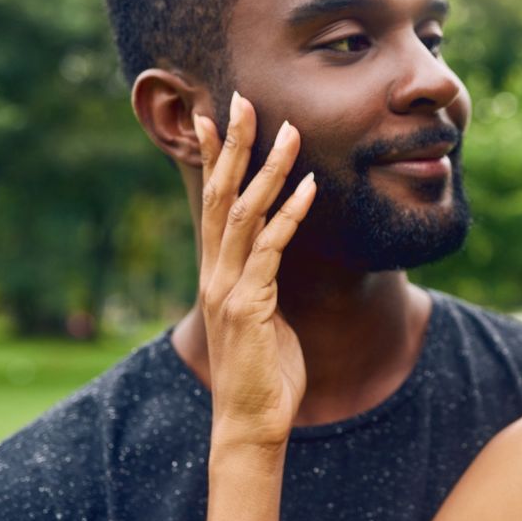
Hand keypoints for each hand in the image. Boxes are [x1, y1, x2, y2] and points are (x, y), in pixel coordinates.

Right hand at [194, 91, 315, 450]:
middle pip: (219, 194)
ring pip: (244, 213)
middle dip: (233, 145)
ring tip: (289, 130)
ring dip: (268, 168)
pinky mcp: (250, 306)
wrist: (250, 420)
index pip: (211, 200)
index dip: (213, 157)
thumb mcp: (263, 312)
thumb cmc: (263, 369)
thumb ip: (262, 277)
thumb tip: (275, 249)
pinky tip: (310, 188)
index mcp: (217, 270)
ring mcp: (228, 288)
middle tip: (242, 99)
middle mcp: (215, 272)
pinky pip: (272, 249)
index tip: (216, 116)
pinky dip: (291, 215)